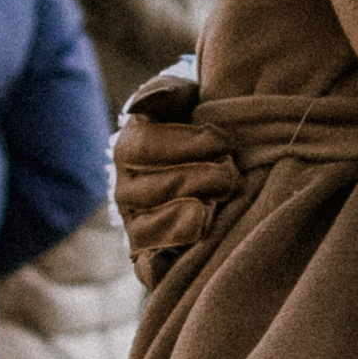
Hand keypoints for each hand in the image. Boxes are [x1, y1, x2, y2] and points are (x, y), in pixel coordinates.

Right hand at [110, 70, 238, 285]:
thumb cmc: (203, 129)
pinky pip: (148, 265)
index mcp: (130, 149)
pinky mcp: (150, 258)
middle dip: (198, 178)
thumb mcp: (188, 100)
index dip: (186, 144)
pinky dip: (165, 261)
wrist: (219, 170)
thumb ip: (170, 93)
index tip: (224, 141)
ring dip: (190, 215)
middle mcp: (126, 189)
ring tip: (220, 202)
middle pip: (151, 189)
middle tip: (231, 173)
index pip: (143, 147)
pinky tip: (196, 243)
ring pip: (149, 228)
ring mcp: (136, 225)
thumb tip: (141, 105)